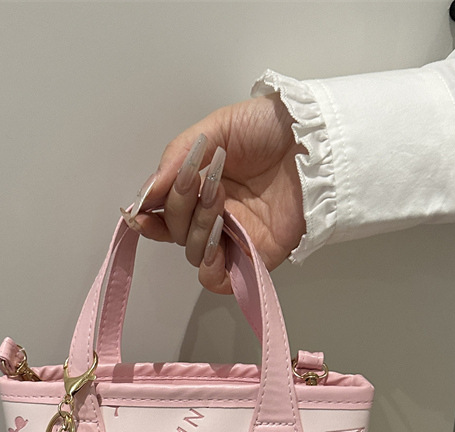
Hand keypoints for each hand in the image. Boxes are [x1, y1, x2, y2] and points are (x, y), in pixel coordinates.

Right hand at [123, 95, 305, 293]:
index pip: (164, 213)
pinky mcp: (255, 256)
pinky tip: (214, 244)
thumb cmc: (271, 128)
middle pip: (175, 231)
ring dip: (196, 228)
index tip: (139, 211)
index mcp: (201, 186)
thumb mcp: (214, 129)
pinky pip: (220, 279)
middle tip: (200, 181)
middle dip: (179, 206)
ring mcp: (234, 237)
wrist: (315, 139)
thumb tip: (144, 195)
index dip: (147, 216)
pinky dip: (209, 268)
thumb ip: (174, 159)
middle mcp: (214, 214)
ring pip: (193, 253)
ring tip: (219, 200)